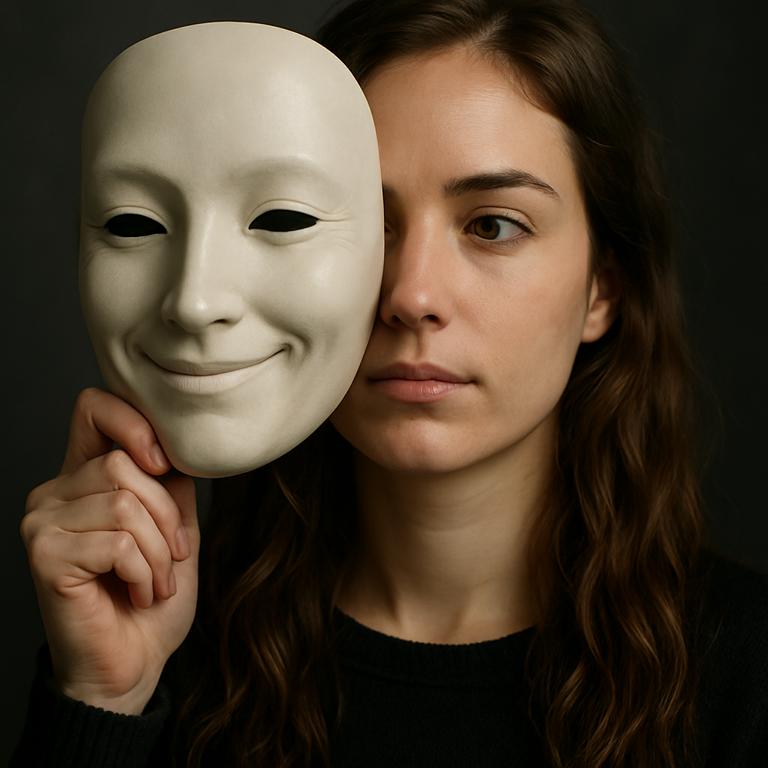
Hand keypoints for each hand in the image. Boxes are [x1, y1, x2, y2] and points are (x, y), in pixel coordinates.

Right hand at [20, 388, 199, 713]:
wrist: (133, 662)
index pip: (94, 407)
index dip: (136, 423)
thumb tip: (174, 443)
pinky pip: (117, 542)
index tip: (166, 465)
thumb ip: (168, 480)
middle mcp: (53, 492)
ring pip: (125, 503)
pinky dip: (144, 571)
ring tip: (157, 581)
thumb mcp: (174, 525)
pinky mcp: (43, 556)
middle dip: (166, 515)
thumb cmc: (153, 594)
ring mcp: (42, 523)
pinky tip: (138, 593)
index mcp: (82, 475)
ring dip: (159, 551)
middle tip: (174, 555)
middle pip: (123, 464)